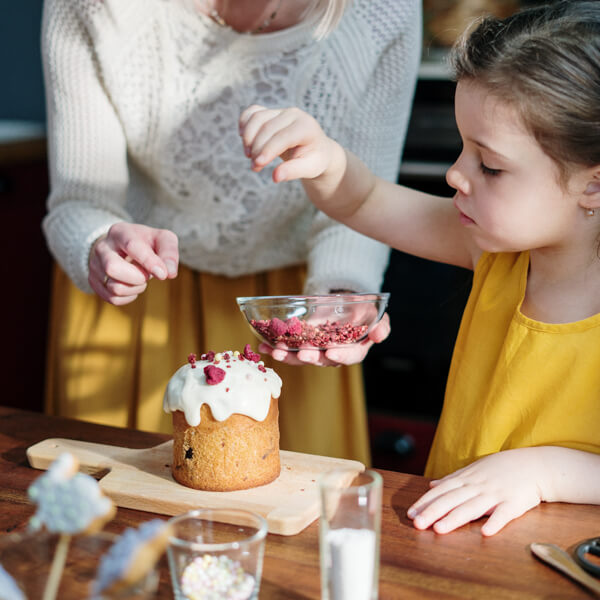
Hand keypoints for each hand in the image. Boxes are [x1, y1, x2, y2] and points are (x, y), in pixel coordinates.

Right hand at [89, 223, 178, 304]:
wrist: (122, 247)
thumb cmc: (147, 243)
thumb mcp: (162, 239)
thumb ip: (169, 253)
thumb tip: (170, 273)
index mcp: (120, 232)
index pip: (132, 246)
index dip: (148, 262)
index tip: (163, 275)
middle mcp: (102, 247)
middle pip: (113, 268)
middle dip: (137, 278)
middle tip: (147, 275)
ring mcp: (95, 264)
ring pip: (114, 287)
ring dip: (135, 288)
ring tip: (140, 278)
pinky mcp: (93, 280)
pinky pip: (112, 298)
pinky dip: (128, 297)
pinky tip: (132, 286)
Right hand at [239, 105, 334, 182]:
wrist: (315, 149)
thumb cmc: (313, 160)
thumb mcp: (309, 169)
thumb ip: (293, 172)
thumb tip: (275, 177)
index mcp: (306, 127)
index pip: (283, 137)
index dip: (268, 150)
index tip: (257, 164)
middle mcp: (293, 114)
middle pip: (267, 128)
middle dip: (257, 148)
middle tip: (255, 167)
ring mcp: (281, 111)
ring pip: (257, 118)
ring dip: (248, 138)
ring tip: (249, 156)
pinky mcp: (271, 112)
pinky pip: (252, 112)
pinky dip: (244, 123)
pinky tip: (243, 139)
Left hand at [259, 312, 390, 366]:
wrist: (344, 304)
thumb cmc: (362, 310)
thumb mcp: (375, 314)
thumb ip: (381, 325)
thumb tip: (378, 335)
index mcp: (354, 350)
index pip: (350, 356)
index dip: (340, 355)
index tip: (330, 352)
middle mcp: (334, 354)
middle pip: (322, 360)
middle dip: (309, 357)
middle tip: (301, 353)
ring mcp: (316, 351)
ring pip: (302, 358)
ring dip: (288, 355)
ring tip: (275, 350)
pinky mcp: (302, 346)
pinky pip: (290, 350)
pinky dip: (276, 348)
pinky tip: (263, 346)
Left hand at [407, 448, 546, 535]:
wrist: (534, 465)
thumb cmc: (501, 468)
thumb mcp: (474, 469)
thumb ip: (453, 479)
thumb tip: (432, 485)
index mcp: (467, 478)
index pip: (442, 491)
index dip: (426, 502)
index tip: (411, 513)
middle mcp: (478, 485)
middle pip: (452, 499)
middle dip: (432, 511)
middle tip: (417, 524)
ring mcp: (496, 494)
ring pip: (472, 507)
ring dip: (455, 518)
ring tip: (439, 529)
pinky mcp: (515, 503)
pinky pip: (504, 514)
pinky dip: (495, 522)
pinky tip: (485, 533)